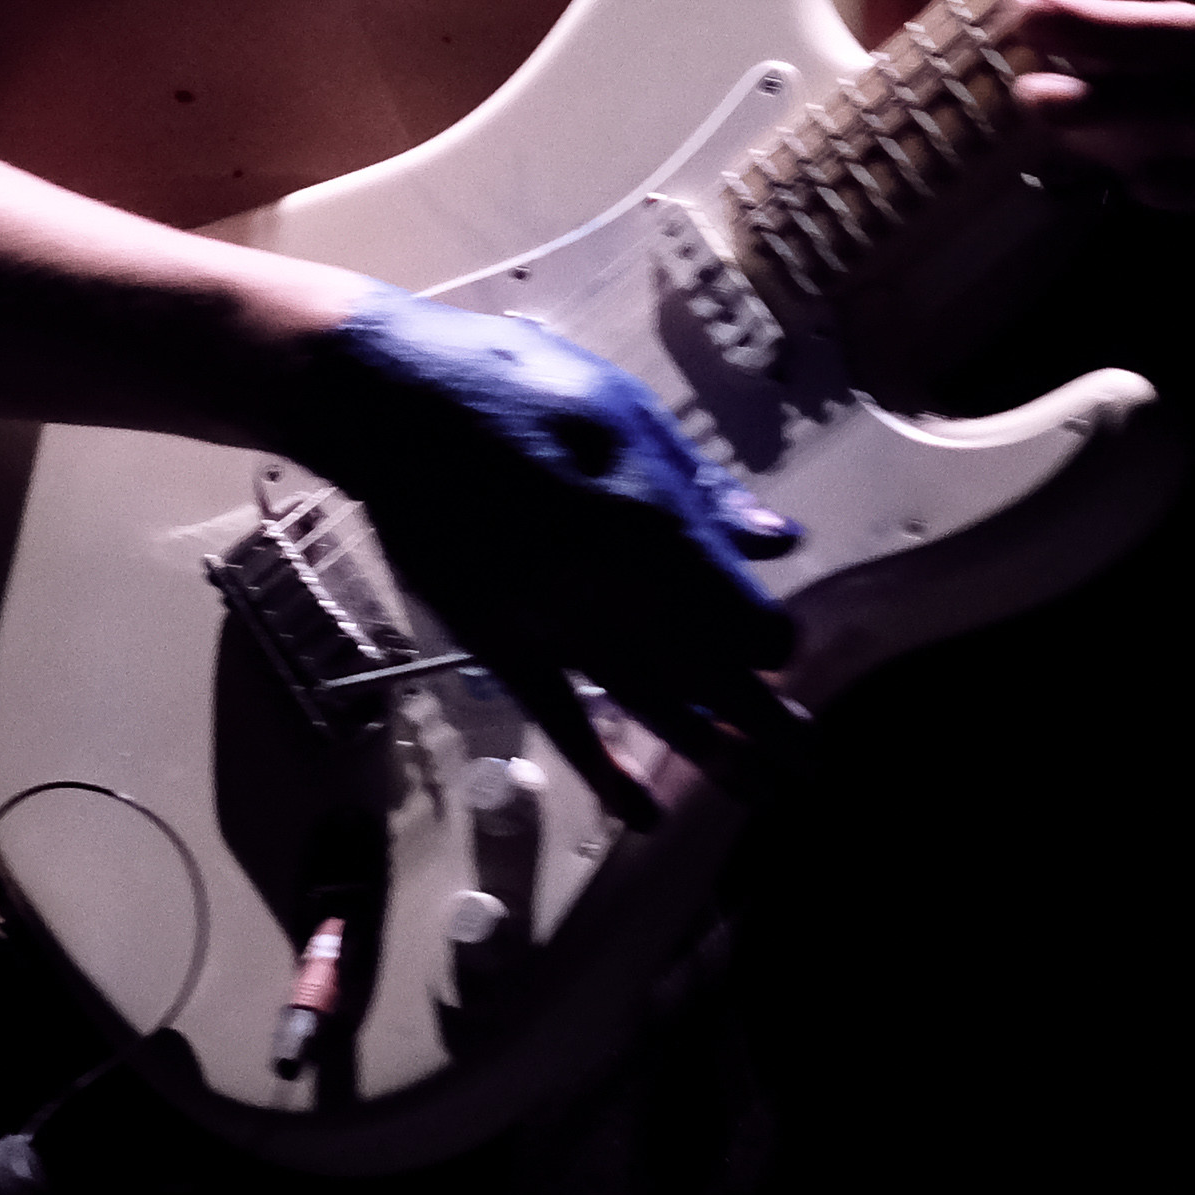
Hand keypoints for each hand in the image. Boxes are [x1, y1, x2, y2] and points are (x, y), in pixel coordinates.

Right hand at [279, 289, 804, 792]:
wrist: (385, 401)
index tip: (790, 647)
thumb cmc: (514, 382)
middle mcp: (609, 589)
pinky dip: (605, 768)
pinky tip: (644, 812)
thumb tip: (780, 544)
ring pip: (648, 705)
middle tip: (809, 764)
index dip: (774, 640)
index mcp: (650, 520)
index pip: (741, 615)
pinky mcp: (500, 643)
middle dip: (765, 721)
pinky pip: (561, 719)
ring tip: (761, 796)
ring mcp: (551, 624)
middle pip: (707, 674)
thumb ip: (702, 490)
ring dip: (708, 753)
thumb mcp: (624, 410)